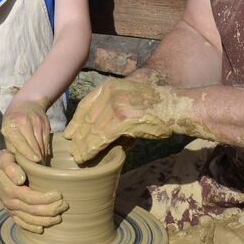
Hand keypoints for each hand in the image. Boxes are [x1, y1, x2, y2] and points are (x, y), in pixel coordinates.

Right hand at [0, 150, 67, 233]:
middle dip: (50, 210)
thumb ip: (11, 167)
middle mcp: (10, 202)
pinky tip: (42, 228)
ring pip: (29, 219)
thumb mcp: (4, 158)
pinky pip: (21, 223)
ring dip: (45, 220)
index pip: (31, 198)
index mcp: (10, 190)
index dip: (46, 199)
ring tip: (59, 217)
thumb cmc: (2, 161)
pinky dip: (31, 227)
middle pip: (33, 211)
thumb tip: (21, 179)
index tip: (59, 195)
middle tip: (65, 205)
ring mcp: (10, 208)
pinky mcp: (11, 211)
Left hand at [2, 98, 50, 163]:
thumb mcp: (7, 132)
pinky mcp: (46, 124)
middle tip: (37, 171)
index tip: (35, 161)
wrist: (26, 103)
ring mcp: (37, 123)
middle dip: (37, 159)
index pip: (21, 142)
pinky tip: (43, 157)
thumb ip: (11, 148)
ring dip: (42, 157)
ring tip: (40, 167)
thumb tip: (17, 165)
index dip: (28, 153)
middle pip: (34, 145)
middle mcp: (24, 123)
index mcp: (11, 126)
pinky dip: (45, 150)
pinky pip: (47, 141)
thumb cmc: (13, 122)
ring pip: (42, 144)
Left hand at [63, 79, 181, 163]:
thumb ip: (114, 113)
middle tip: (73, 149)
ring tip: (78, 157)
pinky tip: (85, 157)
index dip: (76, 121)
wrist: (174, 107)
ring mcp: (114, 106)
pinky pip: (100, 138)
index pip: (85, 105)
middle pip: (87, 118)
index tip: (70, 133)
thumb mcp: (130, 101)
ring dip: (82, 146)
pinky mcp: (120, 121)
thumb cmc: (156, 106)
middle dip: (78, 135)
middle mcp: (109, 94)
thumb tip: (103, 135)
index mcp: (109, 87)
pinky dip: (91, 149)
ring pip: (92, 130)